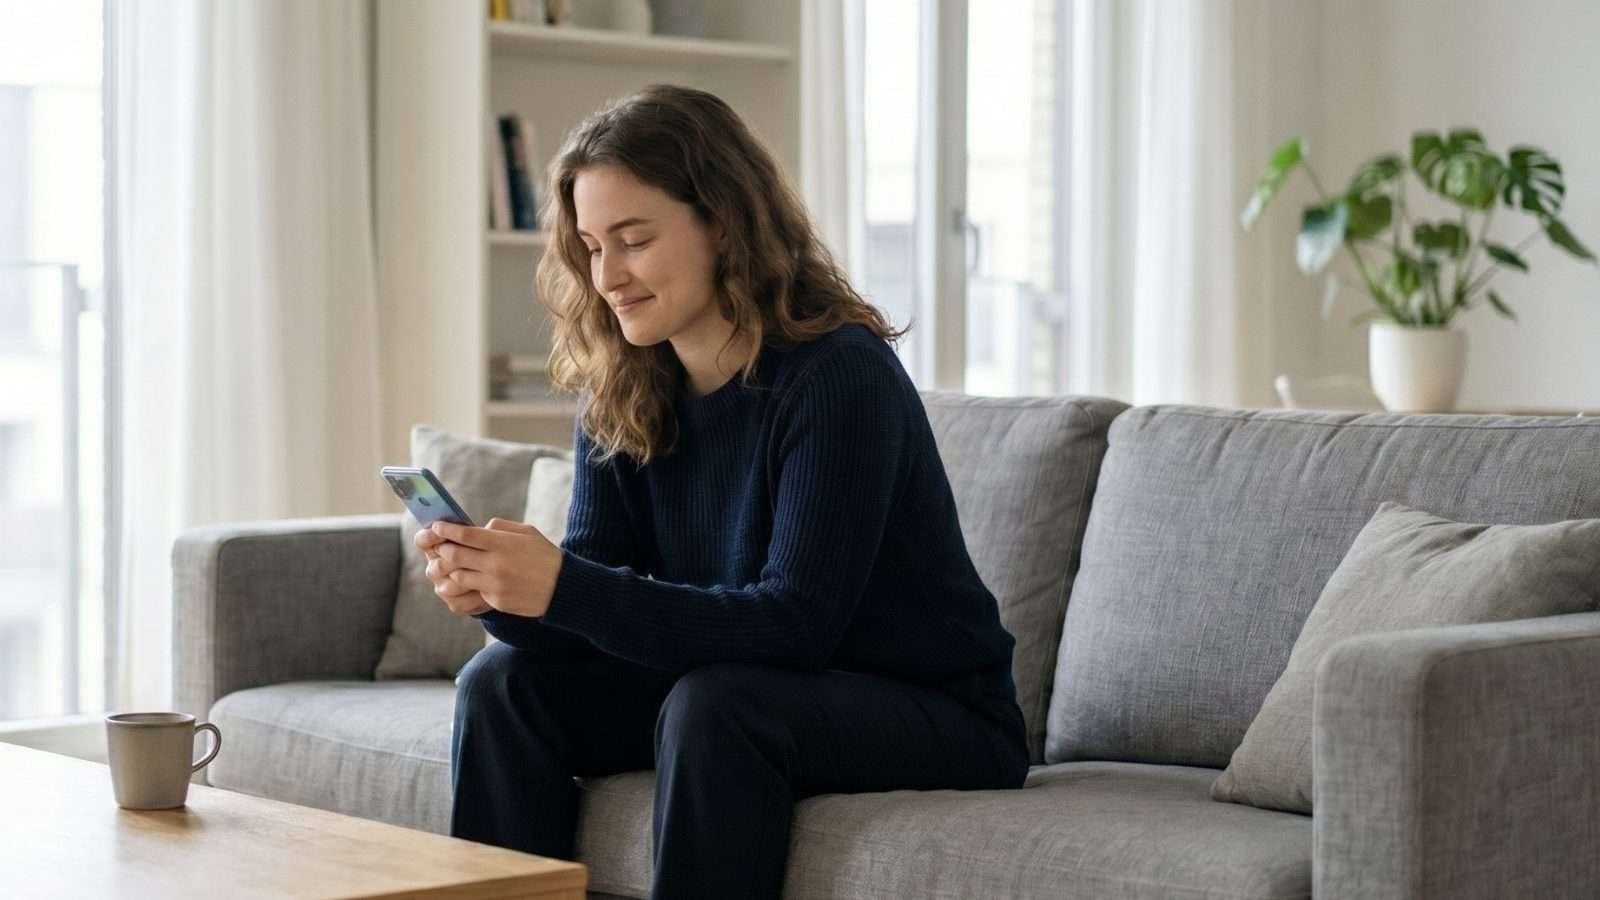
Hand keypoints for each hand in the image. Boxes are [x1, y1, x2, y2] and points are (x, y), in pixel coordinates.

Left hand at [426, 518, 563, 617]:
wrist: (564, 587)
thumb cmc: (544, 555)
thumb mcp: (527, 532)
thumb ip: (499, 527)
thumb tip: (475, 529)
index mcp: (503, 543)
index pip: (464, 534)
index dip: (446, 529)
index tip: (436, 526)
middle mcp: (495, 564)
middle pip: (454, 555)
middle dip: (443, 549)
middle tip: (440, 546)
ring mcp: (494, 585)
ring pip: (458, 576)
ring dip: (452, 569)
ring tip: (454, 564)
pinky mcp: (496, 601)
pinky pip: (473, 591)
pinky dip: (469, 584)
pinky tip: (473, 578)